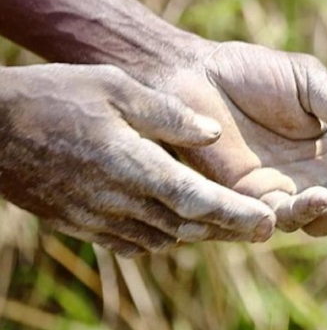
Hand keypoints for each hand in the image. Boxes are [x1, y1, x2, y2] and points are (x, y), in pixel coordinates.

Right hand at [0, 64, 274, 255]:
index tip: (272, 225)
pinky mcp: (80, 225)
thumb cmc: (52, 96)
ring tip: (229, 225)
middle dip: (228, 229)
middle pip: (188, 226)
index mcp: (133, 167)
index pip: (198, 201)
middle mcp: (119, 202)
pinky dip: (161, 235)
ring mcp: (97, 219)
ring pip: (163, 238)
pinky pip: (132, 242)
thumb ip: (167, 114)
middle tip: (266, 228)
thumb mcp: (114, 87)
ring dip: (197, 233)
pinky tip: (174, 224)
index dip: (237, 216)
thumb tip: (214, 132)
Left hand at [134, 41, 326, 235]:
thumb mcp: (309, 83)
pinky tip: (306, 203)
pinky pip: (265, 218)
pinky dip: (288, 216)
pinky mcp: (236, 200)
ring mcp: (271, 195)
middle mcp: (304, 183)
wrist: (191, 73)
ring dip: (326, 215)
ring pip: (307, 220)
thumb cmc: (249, 72)